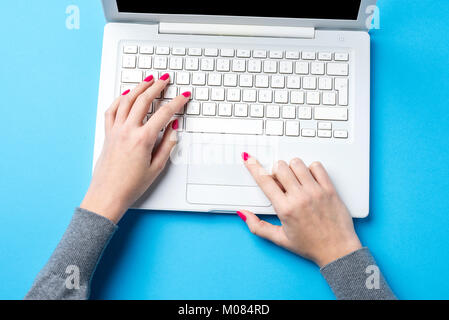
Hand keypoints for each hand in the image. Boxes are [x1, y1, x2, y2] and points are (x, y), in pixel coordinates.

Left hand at [80, 74, 189, 222]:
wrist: (108, 195)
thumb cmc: (130, 185)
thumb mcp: (157, 167)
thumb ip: (167, 145)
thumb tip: (174, 129)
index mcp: (143, 139)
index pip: (164, 113)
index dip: (177, 102)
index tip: (184, 95)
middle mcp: (128, 131)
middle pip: (144, 100)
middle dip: (157, 86)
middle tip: (165, 79)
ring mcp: (116, 130)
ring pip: (127, 100)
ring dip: (138, 87)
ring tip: (148, 80)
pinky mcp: (108, 134)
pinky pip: (112, 110)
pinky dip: (119, 99)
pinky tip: (126, 94)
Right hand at [237, 154, 361, 266]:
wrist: (338, 251)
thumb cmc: (311, 246)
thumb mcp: (280, 239)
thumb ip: (258, 226)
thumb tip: (244, 214)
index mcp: (285, 209)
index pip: (265, 181)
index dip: (253, 167)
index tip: (248, 159)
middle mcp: (300, 197)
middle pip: (280, 167)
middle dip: (276, 170)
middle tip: (280, 180)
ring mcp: (315, 192)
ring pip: (297, 163)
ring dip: (292, 168)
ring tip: (296, 179)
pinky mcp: (329, 189)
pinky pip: (317, 166)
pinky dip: (311, 169)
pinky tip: (310, 179)